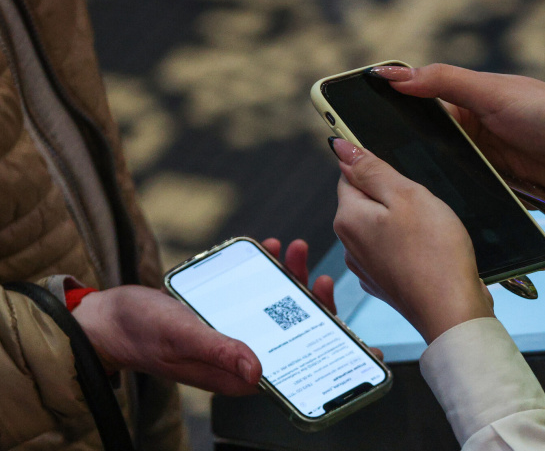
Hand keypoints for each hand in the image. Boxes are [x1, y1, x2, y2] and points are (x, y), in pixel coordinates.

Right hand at [71, 238, 353, 394]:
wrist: (107, 317)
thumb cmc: (139, 332)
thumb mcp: (181, 336)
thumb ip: (220, 351)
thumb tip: (259, 372)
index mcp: (238, 373)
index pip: (295, 367)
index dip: (327, 353)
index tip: (358, 342)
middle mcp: (242, 355)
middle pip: (292, 333)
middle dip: (312, 303)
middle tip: (318, 272)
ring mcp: (234, 333)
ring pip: (277, 310)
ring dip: (290, 280)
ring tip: (294, 250)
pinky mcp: (224, 314)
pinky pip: (255, 295)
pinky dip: (266, 273)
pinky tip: (269, 251)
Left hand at [332, 139, 494, 344]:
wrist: (453, 312)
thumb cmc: (435, 253)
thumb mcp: (407, 196)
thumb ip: (371, 169)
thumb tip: (340, 147)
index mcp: (349, 218)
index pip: (351, 175)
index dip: (378, 170)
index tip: (404, 179)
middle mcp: (349, 244)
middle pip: (367, 202)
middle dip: (395, 197)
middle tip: (423, 207)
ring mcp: (366, 267)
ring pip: (382, 227)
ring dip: (404, 223)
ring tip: (431, 232)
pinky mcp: (385, 283)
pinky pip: (393, 251)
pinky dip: (409, 247)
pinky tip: (429, 253)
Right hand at [369, 64, 544, 209]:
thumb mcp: (494, 92)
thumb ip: (445, 82)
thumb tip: (393, 74)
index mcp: (468, 103)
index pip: (417, 105)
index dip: (389, 112)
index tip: (354, 123)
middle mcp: (471, 134)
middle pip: (424, 143)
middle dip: (401, 153)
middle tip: (365, 165)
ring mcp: (483, 164)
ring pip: (441, 172)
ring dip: (424, 178)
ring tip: (390, 191)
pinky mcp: (495, 190)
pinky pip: (463, 194)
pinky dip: (448, 199)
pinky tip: (426, 209)